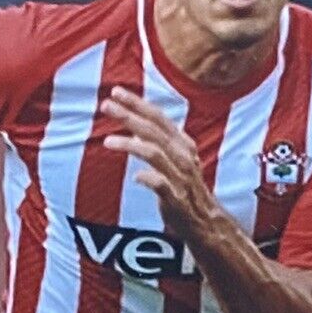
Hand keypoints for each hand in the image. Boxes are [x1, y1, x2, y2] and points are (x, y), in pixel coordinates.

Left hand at [101, 87, 214, 239]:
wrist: (205, 220)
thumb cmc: (185, 189)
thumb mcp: (174, 160)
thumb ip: (157, 144)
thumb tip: (134, 131)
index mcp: (182, 143)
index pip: (158, 117)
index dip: (137, 103)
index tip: (116, 92)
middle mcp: (183, 155)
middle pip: (153, 130)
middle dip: (129, 115)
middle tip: (106, 105)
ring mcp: (180, 176)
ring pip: (154, 152)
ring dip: (130, 145)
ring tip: (108, 141)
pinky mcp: (176, 198)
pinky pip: (160, 184)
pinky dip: (147, 178)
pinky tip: (135, 177)